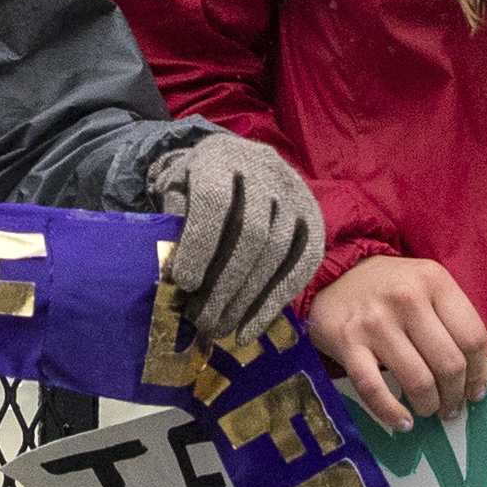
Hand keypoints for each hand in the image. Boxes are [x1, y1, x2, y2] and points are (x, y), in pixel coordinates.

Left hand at [154, 131, 326, 344]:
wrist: (238, 162)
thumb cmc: (198, 183)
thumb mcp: (175, 190)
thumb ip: (172, 221)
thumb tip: (170, 275)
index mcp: (221, 157)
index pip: (215, 200)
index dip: (200, 244)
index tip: (183, 283)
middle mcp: (265, 170)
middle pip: (252, 233)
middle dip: (225, 283)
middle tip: (202, 321)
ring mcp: (295, 194)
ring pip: (277, 253)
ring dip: (247, 299)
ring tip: (220, 330)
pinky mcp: (315, 219)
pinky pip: (302, 266)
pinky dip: (275, 302)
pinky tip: (250, 329)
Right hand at [309, 255, 486, 427]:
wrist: (330, 274)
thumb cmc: (388, 286)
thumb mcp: (425, 284)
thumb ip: (450, 318)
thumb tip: (473, 376)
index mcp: (434, 281)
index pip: (472, 337)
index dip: (479, 373)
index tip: (475, 392)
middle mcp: (407, 299)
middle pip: (449, 363)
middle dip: (455, 395)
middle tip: (451, 409)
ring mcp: (376, 321)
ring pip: (418, 380)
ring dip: (428, 406)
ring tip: (428, 411)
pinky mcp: (347, 342)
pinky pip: (374, 389)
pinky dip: (392, 412)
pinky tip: (402, 423)